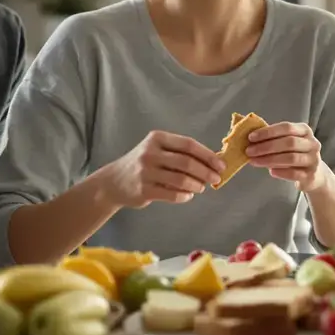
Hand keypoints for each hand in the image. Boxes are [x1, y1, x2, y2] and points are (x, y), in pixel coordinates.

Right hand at [99, 130, 225, 208]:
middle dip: (206, 172)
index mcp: (157, 138)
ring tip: (201, 188)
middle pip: (187, 162)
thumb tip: (212, 162)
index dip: (207, 155)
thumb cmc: (143, 164)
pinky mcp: (144, 190)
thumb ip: (180, 153)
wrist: (114, 181)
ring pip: (181, 180)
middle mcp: (150, 153)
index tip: (220, 165)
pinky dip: (185, 196)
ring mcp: (146, 172)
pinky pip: (172, 194)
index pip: (188, 144)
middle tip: (216, 179)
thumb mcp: (157, 150)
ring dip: (196, 185)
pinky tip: (188, 195)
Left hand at [245, 122, 326, 191]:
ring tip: (254, 161)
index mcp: (304, 131)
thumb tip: (245, 131)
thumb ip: (270, 136)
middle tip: (249, 151)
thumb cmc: (294, 154)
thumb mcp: (286, 142)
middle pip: (289, 142)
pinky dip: (281, 172)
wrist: (313, 175)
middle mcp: (312, 143)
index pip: (286, 127)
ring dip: (269, 160)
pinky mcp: (311, 175)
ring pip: (291, 158)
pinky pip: (294, 173)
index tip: (251, 137)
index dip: (268, 132)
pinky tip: (270, 171)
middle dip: (266, 147)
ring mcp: (313, 160)